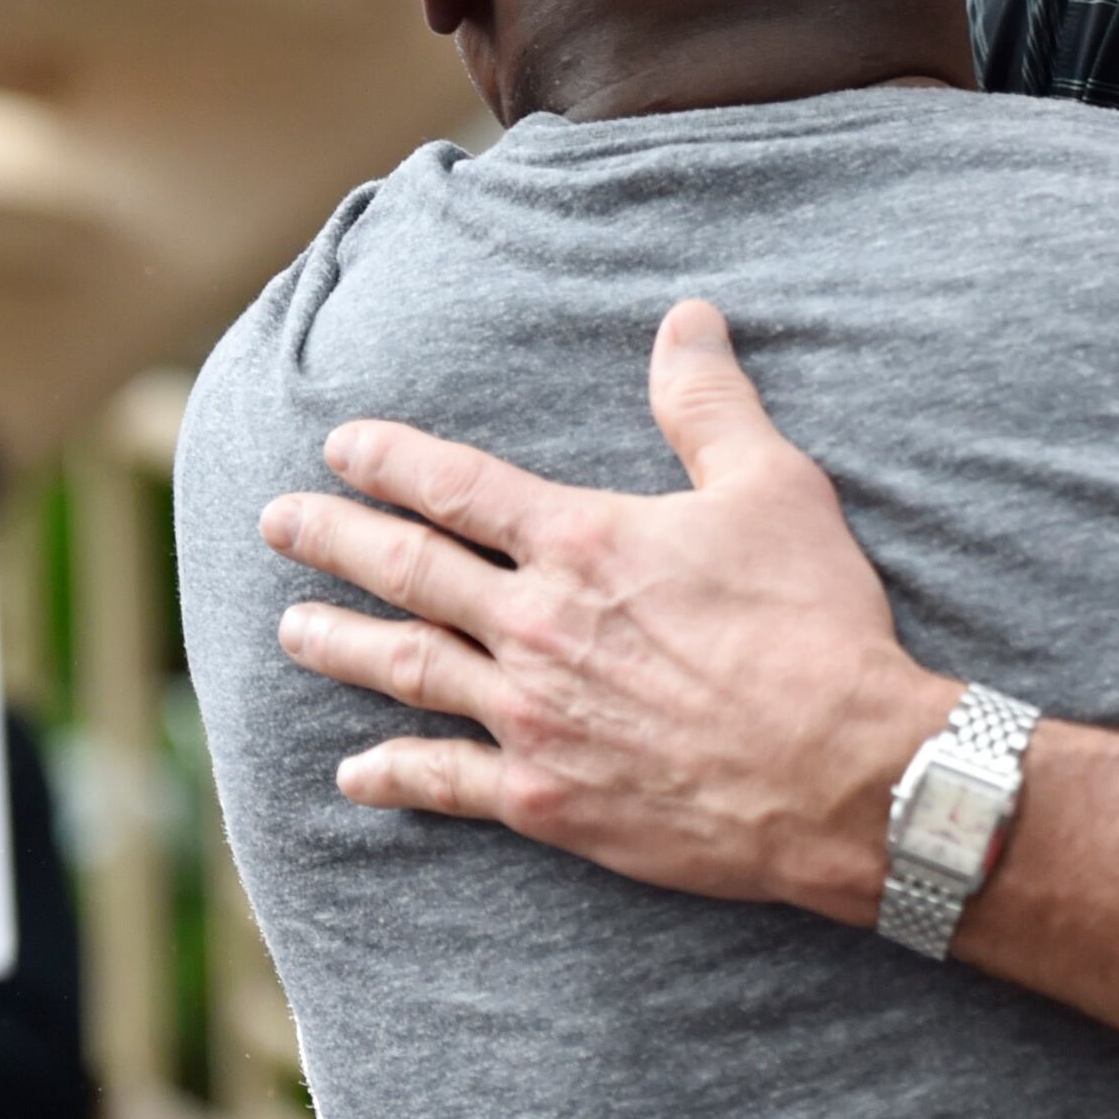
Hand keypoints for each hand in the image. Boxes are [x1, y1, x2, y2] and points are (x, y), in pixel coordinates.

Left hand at [263, 298, 958, 920]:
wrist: (843, 772)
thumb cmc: (814, 624)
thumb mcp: (774, 488)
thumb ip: (710, 403)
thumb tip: (685, 317)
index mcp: (581, 543)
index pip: (458, 486)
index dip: (392, 460)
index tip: (342, 445)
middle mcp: (537, 627)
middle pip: (409, 571)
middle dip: (335, 539)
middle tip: (275, 522)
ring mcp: (533, 718)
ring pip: (408, 670)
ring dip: (341, 645)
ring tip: (290, 629)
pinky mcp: (547, 801)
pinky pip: (446, 783)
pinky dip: (392, 777)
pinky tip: (354, 772)